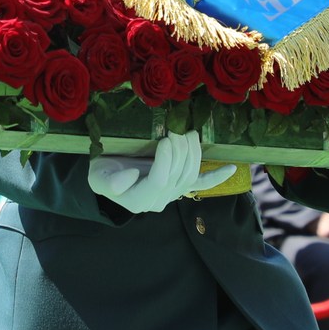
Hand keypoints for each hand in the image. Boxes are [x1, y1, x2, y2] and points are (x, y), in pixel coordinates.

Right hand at [87, 131, 232, 213]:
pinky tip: (231, 169)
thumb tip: (132, 177)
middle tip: (176, 128)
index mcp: (138, 200)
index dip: (167, 159)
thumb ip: (110, 182)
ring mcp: (172, 194)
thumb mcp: (97, 176)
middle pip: (178, 175)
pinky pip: (200, 184)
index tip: (165, 138)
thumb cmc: (102, 171)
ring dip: (193, 153)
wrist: (108, 174)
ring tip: (188, 132)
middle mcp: (158, 200)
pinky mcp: (179, 185)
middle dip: (181, 150)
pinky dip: (216, 177)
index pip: (160, 180)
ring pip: (190, 174)